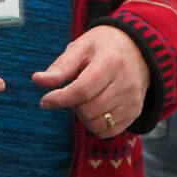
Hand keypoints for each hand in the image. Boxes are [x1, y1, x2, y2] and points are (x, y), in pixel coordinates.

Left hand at [32, 26, 147, 137]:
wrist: (138, 49)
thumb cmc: (104, 46)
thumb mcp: (81, 47)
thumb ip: (60, 66)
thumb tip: (38, 80)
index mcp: (111, 62)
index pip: (82, 89)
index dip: (60, 98)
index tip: (45, 101)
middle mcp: (126, 83)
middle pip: (89, 109)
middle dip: (72, 105)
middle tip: (70, 93)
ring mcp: (133, 100)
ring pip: (98, 123)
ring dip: (83, 116)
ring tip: (84, 99)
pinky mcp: (135, 112)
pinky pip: (109, 131)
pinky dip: (95, 124)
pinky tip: (94, 108)